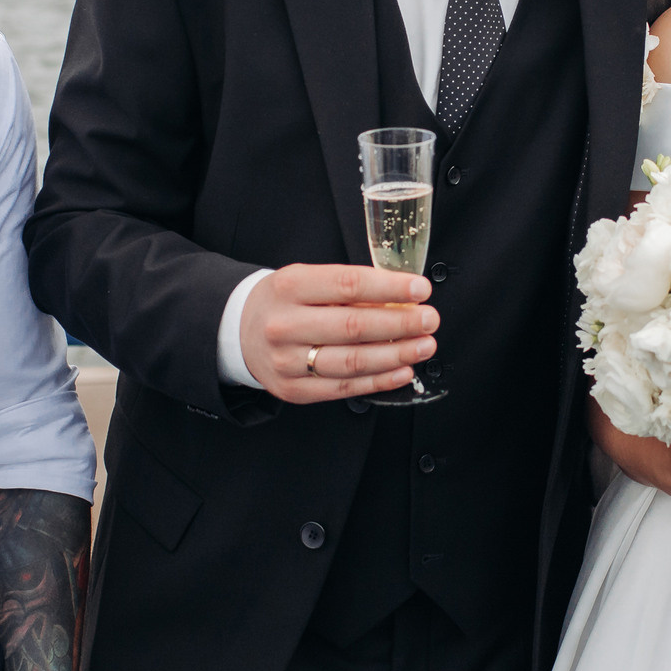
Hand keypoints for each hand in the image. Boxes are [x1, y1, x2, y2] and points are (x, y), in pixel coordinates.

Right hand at [240, 264, 437, 404]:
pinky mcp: (294, 390)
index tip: (420, 290)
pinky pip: (345, 387)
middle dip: (400, 324)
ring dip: (397, 355)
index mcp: (290, 287)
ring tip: (424, 345)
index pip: (348, 285)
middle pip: (354, 326)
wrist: (240, 333)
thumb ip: (348, 287)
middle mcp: (285, 325)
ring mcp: (287, 361)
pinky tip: (403, 370)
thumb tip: (402, 297)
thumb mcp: (306, 280)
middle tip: (430, 320)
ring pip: (352, 361)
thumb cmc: (284, 302)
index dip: (390, 288)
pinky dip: (379, 380)